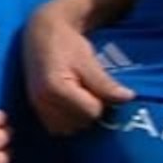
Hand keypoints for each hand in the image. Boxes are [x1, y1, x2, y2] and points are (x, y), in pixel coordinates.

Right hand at [23, 9, 133, 134]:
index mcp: (55, 89)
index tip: (94, 84)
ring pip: (67, 129)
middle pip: (80, 123)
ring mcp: (36, 106)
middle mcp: (42, 101)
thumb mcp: (88, 60)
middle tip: (85, 89)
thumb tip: (128, 98)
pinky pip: (55, 128)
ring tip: (77, 97)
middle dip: (88, 110)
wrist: (41, 32)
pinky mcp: (34, 107)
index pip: (92, 111)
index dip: (100, 100)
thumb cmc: (66, 43)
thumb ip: (105, 83)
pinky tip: (67, 104)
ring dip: (77, 118)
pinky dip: (65, 120)